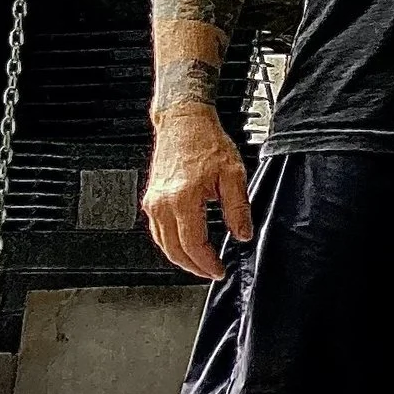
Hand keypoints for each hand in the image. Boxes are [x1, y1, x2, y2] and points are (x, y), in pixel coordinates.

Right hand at [143, 110, 249, 281]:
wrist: (184, 121)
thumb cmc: (206, 142)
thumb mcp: (233, 174)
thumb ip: (238, 208)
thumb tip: (242, 234)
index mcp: (183, 199)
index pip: (193, 245)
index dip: (207, 263)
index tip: (219, 270)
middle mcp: (162, 204)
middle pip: (174, 250)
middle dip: (193, 267)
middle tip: (211, 272)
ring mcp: (153, 202)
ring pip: (162, 244)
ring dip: (181, 258)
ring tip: (201, 263)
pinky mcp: (150, 199)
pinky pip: (157, 231)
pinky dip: (170, 244)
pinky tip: (185, 244)